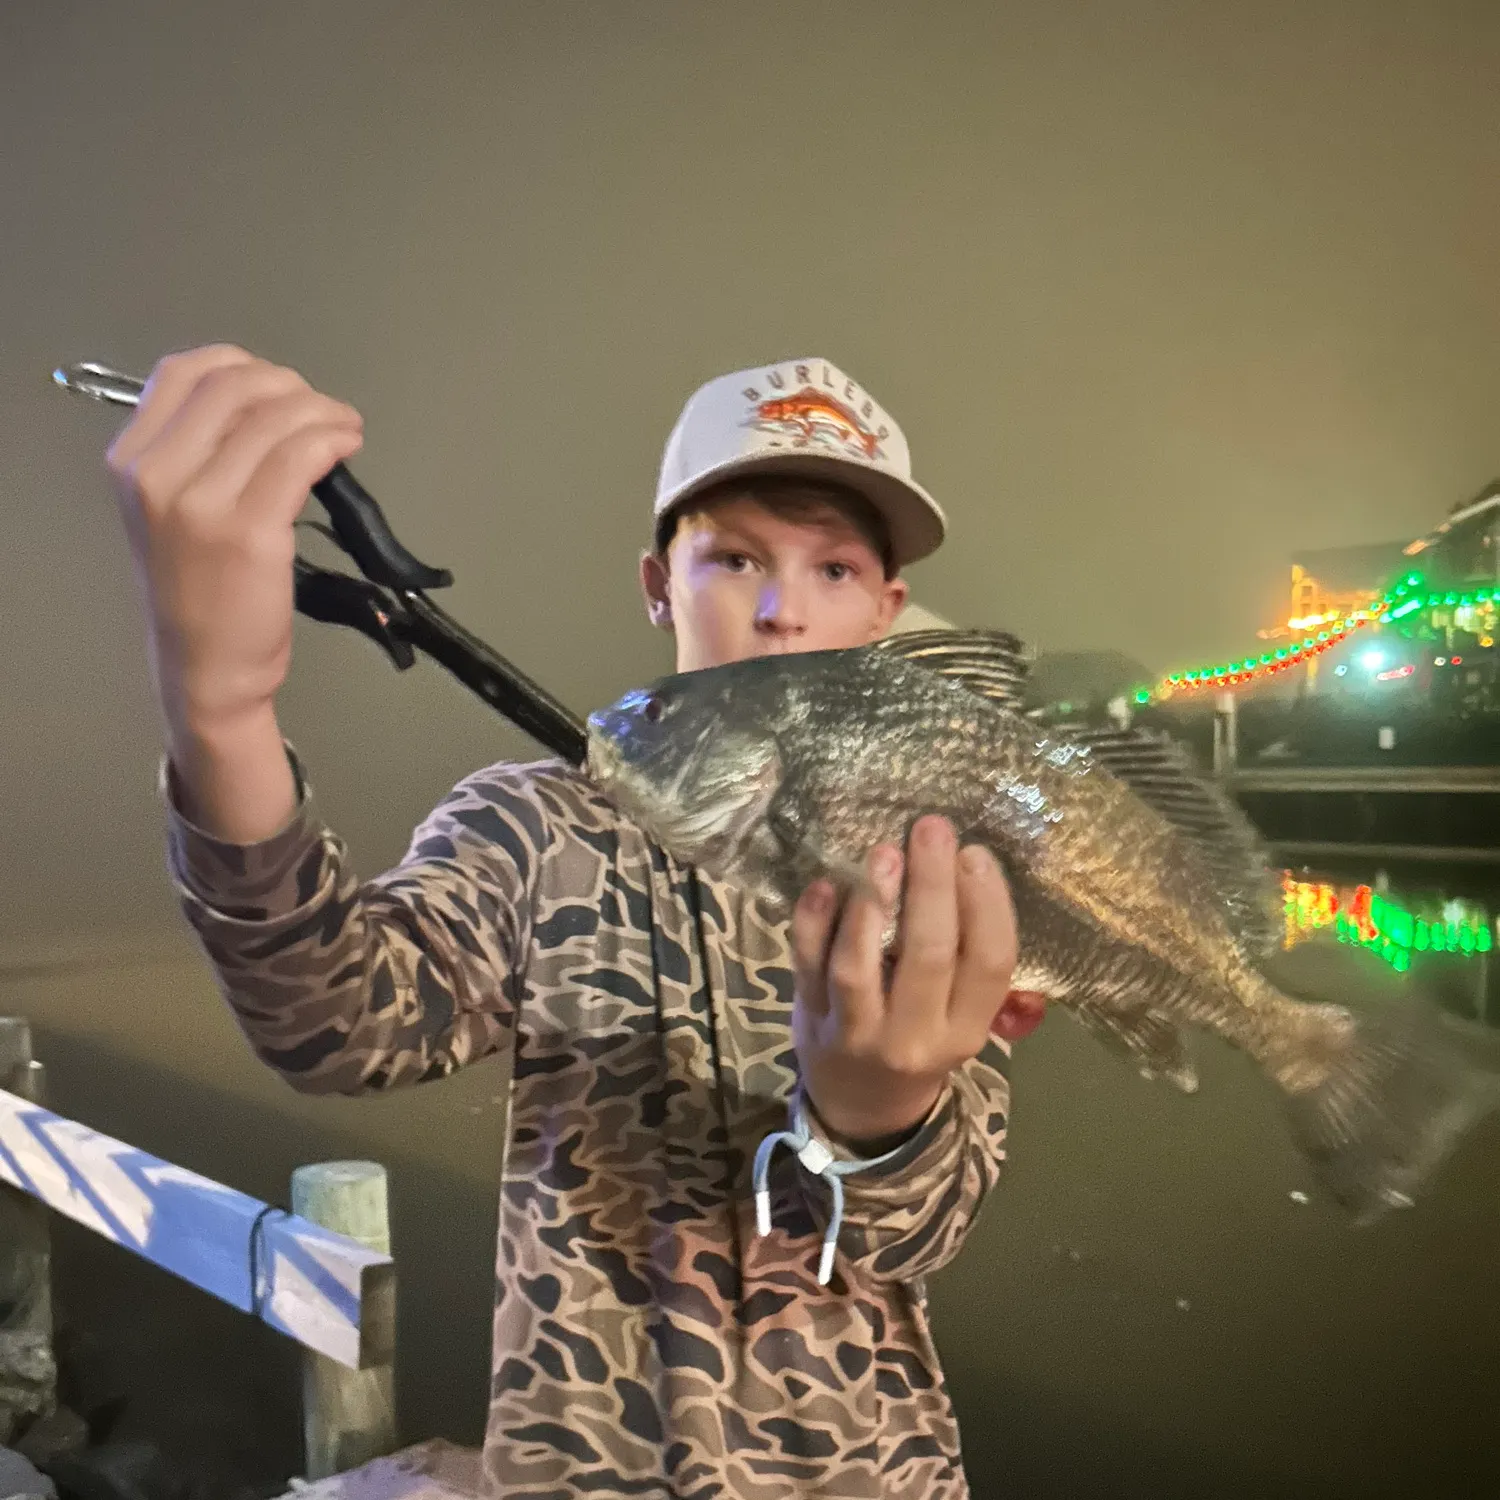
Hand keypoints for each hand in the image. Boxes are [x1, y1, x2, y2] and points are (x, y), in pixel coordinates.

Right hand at [105, 344, 364, 738]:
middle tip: (324, 411)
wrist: (205, 669)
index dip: (244, 366)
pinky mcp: (251, 532)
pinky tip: (347, 446)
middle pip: (236, 387)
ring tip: (346, 428)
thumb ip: (196, 455)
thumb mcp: (171, 513)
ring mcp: (202, 503)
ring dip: (324, 412)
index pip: (183, 373)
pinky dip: (332, 439)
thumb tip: (261, 408)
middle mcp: (157, 474)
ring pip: (275, 418)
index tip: (281, 387)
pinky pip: (300, 457)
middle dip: (293, 388)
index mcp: (132, 461)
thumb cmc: (197, 595)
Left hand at [792, 815, 1034, 1145]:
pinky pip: (807, 966)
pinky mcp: (810, 1018)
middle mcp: (915, 1036)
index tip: (976, 854)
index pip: (990, 965)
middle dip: (932, 887)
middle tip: (931, 829)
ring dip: (870, 904)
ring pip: (858, 967)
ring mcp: (856, 1031)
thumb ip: (979, 965)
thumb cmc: (924, 1040)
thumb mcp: (964, 1019)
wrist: (863, 1108)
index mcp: (967, 1029)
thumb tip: (982, 872)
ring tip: (883, 853)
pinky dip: (812, 922)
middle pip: (928, 957)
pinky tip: (824, 883)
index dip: (988, 907)